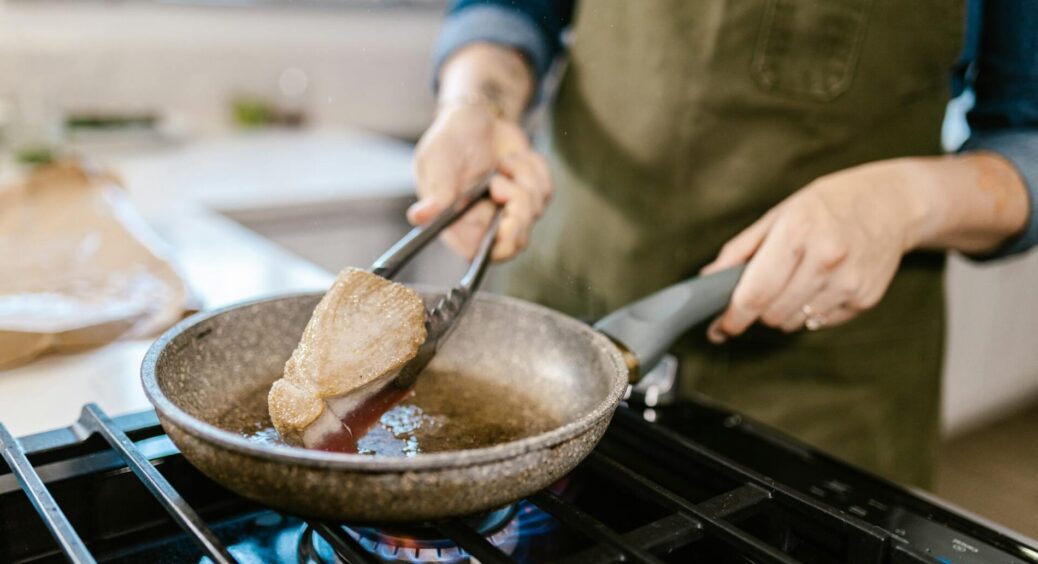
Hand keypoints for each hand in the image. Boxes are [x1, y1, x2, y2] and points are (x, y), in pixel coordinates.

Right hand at [410, 103, 552, 260]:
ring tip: (501, 162)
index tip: (504, 223)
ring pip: (534, 210)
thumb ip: (437, 190)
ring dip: (521, 177)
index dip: (498, 247)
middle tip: (500, 183)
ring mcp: (510, 212)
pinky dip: (533, 168)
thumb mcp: (437, 160)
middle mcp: (484, 224)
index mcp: (457, 224)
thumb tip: (420, 217)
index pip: (481, 255)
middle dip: (517, 211)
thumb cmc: (450, 140)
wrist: (477, 118)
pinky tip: (514, 158)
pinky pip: (546, 190)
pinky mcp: (531, 196)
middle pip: (515, 242)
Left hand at [701, 159, 930, 341]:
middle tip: (759, 292)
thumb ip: (741, 249)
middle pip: (772, 313)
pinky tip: (820, 284)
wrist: (893, 203)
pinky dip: (809, 311)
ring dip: (783, 311)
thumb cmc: (828, 204)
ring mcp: (850, 282)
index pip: (757, 292)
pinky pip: (819, 322)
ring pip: (794, 322)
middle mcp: (827, 259)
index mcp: (799, 231)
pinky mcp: (865, 299)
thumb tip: (709, 280)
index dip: (733, 316)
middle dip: (757, 310)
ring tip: (795, 280)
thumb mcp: (780, 213)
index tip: (720, 327)